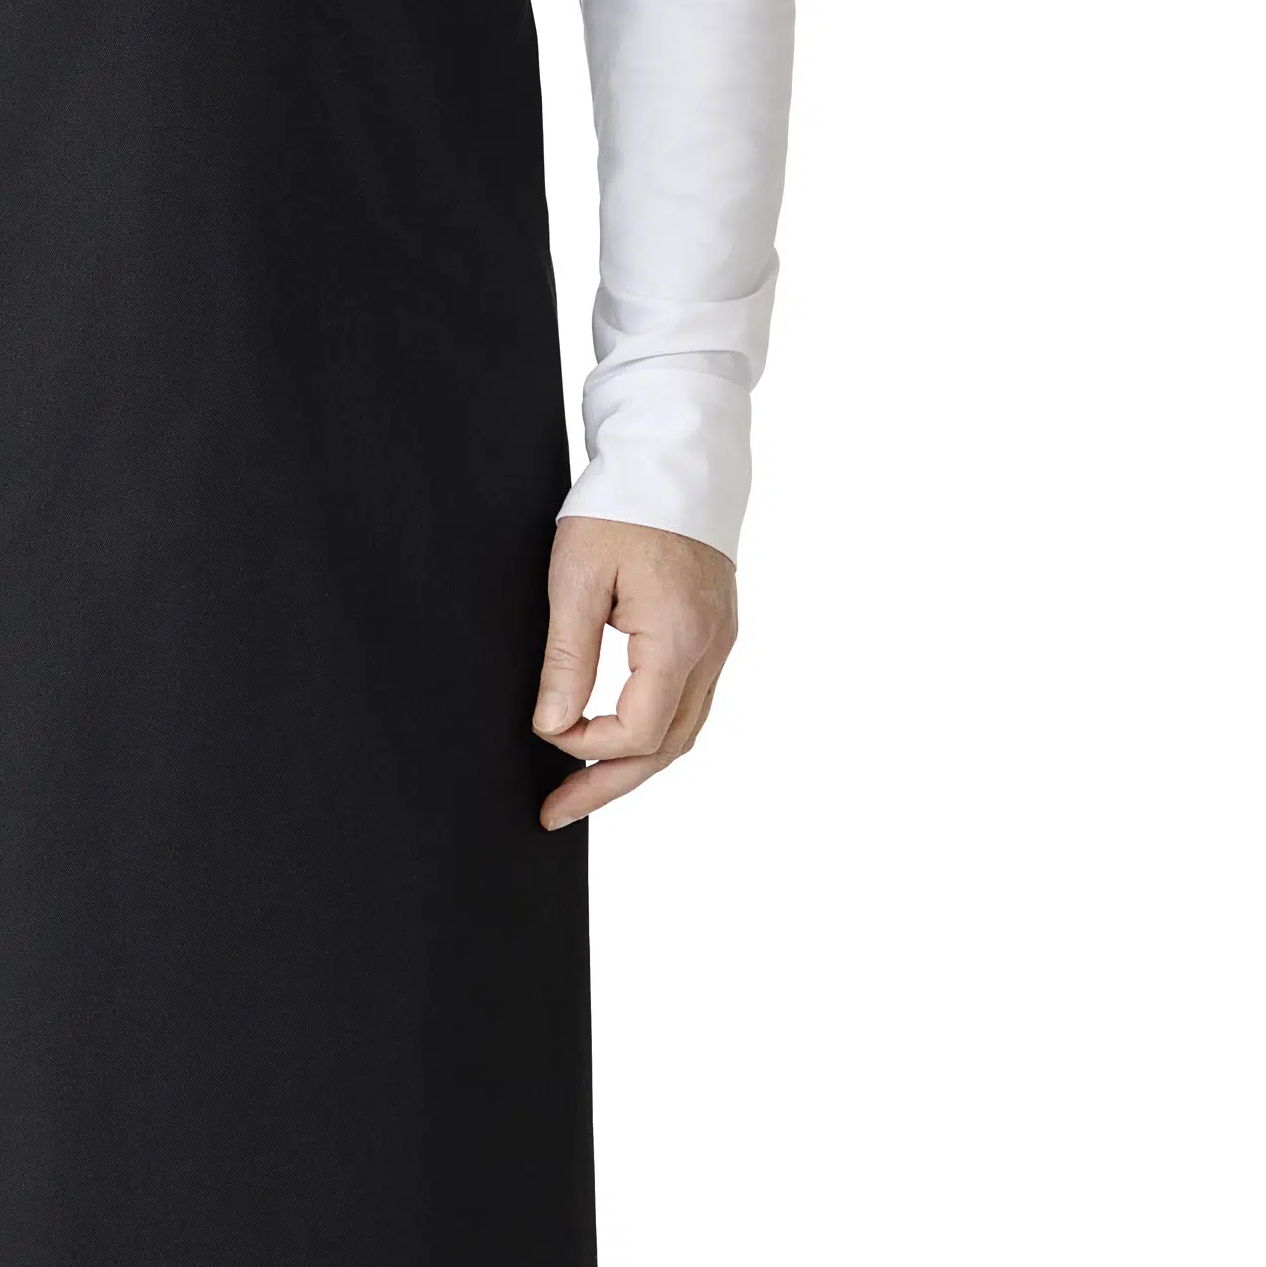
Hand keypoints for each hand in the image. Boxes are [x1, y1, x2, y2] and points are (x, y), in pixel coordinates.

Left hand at [531, 517, 738, 831]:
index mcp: (678, 638)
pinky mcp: (714, 631)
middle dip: (609, 784)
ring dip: (633, 764)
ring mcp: (719, 642)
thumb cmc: (622, 505)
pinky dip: (653, 731)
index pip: (638, 731)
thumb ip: (567, 659)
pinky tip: (618, 738)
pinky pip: (689, 701)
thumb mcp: (576, 579)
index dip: (588, 746)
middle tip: (557, 812)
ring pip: (683, 730)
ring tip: (582, 787)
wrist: (673, 455)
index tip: (546, 733)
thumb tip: (551, 726)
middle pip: (666, 747)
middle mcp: (710, 649)